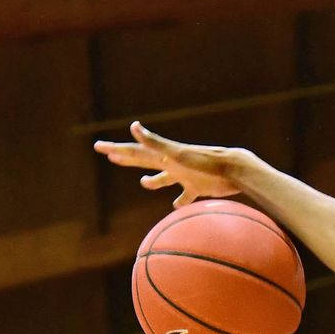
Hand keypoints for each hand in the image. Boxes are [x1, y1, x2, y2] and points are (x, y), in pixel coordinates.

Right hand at [93, 121, 243, 206]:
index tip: (100, 147)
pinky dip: (180, 202)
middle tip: (109, 155)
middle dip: (126, 158)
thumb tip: (133, 127)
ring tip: (143, 183)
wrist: (234, 170)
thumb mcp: (176, 153)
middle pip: (144, 161)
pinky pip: (186, 197)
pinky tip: (177, 206)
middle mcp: (172, 164)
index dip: (118, 149)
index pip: (135, 151)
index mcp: (164, 156)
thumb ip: (154, 142)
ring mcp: (185, 175)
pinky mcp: (199, 187)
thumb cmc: (205, 162)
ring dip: (153, 181)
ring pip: (164, 179)